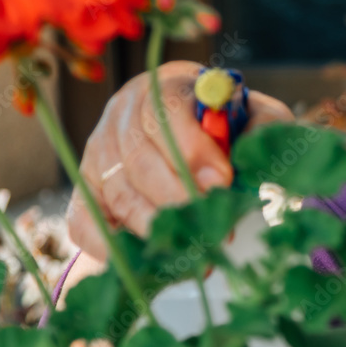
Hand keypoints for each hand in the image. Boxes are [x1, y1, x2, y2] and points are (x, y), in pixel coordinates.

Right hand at [66, 60, 293, 259]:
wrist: (195, 134)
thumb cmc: (229, 125)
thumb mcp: (255, 114)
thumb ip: (261, 126)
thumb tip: (252, 154)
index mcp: (166, 87)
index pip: (166, 111)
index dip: (191, 149)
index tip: (221, 181)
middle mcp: (124, 114)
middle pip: (138, 158)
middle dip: (177, 197)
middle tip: (208, 225)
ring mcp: (99, 151)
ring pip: (117, 192)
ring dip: (154, 226)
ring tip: (190, 249)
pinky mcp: (86, 188)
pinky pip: (84, 220)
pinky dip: (109, 245)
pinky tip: (144, 260)